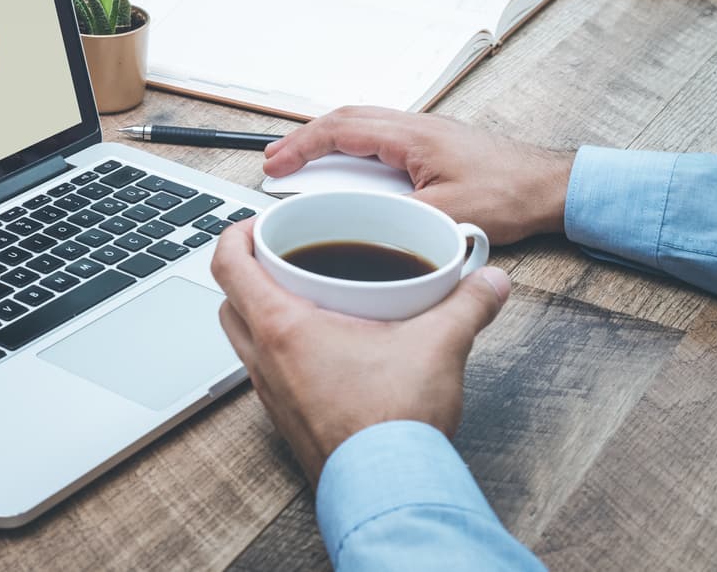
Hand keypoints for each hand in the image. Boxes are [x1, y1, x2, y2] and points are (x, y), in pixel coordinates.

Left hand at [211, 218, 510, 485]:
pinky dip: (280, 351)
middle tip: (282, 259)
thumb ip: (467, 304)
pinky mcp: (287, 419)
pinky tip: (324, 350)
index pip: (228, 265)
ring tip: (304, 300)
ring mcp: (270, 393)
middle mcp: (264, 359)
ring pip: (243, 339)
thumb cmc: (394, 425)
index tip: (255, 224)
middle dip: (247, 273)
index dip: (234, 234)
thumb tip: (489, 281)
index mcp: (281, 327)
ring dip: (260, 314)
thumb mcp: (437, 345)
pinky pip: (266, 372)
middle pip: (228, 301)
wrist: (388, 491)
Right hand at [264, 106, 574, 244]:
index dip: (301, 146)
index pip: (341, 130)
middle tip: (276, 160)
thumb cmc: (510, 193)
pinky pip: (379, 135)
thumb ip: (399, 218)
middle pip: (344, 118)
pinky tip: (347, 166)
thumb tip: (360, 225)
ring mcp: (424, 132)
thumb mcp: (448, 216)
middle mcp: (414, 126)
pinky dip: (351, 146)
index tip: (275, 164)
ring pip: (361, 123)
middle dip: (304, 138)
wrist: (551, 186)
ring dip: (327, 139)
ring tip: (302, 161)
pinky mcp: (433, 145)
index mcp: (411, 136)